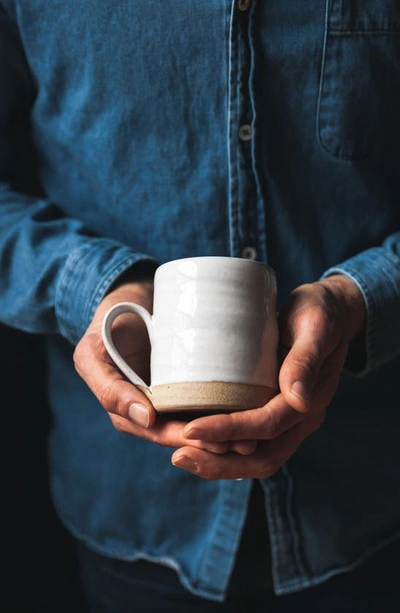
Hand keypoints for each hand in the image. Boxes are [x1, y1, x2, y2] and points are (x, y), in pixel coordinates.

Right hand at [73, 276, 255, 454]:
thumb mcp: (92, 353)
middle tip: (241, 443)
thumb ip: (107, 386)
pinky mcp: (193, 381)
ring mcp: (173, 397)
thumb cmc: (109, 322)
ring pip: (200, 422)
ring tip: (254, 435)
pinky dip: (229, 409)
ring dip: (225, 432)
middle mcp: (151, 410)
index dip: (182, 438)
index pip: (156, 431)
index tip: (208, 439)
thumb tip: (147, 419)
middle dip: (212, 441)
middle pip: (183, 432)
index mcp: (126, 410)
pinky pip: (210, 400)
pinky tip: (253, 412)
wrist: (133, 296)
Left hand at [171, 275, 366, 479]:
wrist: (330, 313)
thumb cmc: (319, 313)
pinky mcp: (274, 413)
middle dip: (219, 463)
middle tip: (179, 456)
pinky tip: (194, 442)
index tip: (191, 429)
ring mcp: (289, 420)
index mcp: (311, 399)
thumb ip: (305, 360)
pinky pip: (250, 444)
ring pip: (255, 458)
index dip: (229, 431)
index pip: (267, 425)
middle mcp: (301, 418)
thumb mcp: (314, 327)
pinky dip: (223, 450)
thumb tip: (297, 400)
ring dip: (218, 463)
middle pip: (261, 458)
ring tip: (180, 455)